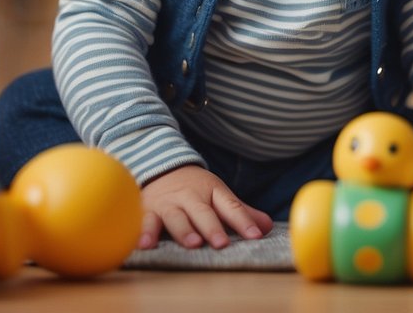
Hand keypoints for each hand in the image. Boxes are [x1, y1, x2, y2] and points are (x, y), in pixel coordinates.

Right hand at [139, 165, 272, 249]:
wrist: (159, 166)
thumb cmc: (195, 190)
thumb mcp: (218, 196)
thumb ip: (241, 212)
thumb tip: (268, 227)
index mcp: (212, 192)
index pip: (231, 206)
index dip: (243, 221)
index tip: (256, 235)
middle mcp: (191, 197)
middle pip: (203, 212)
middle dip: (212, 227)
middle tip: (221, 243)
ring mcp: (169, 204)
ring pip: (176, 217)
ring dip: (184, 230)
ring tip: (192, 243)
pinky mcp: (148, 210)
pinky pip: (145, 221)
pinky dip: (144, 232)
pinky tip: (145, 245)